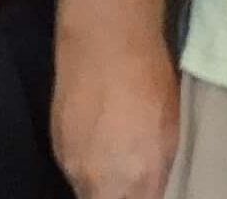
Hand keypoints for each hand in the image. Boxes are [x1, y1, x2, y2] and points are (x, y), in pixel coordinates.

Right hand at [51, 28, 181, 198]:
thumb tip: (149, 187)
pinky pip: (73, 167)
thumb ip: (156, 172)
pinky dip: (85, 161)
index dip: (143, 196)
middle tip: (130, 172)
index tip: (145, 186)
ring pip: (87, 190)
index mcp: (137, 181)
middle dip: (119, 194)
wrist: (104, 44)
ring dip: (101, 181)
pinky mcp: (56, 147)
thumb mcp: (170, 133)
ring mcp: (72, 166)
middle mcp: (99, 182)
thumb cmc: (149, 82)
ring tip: (114, 152)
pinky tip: (96, 135)